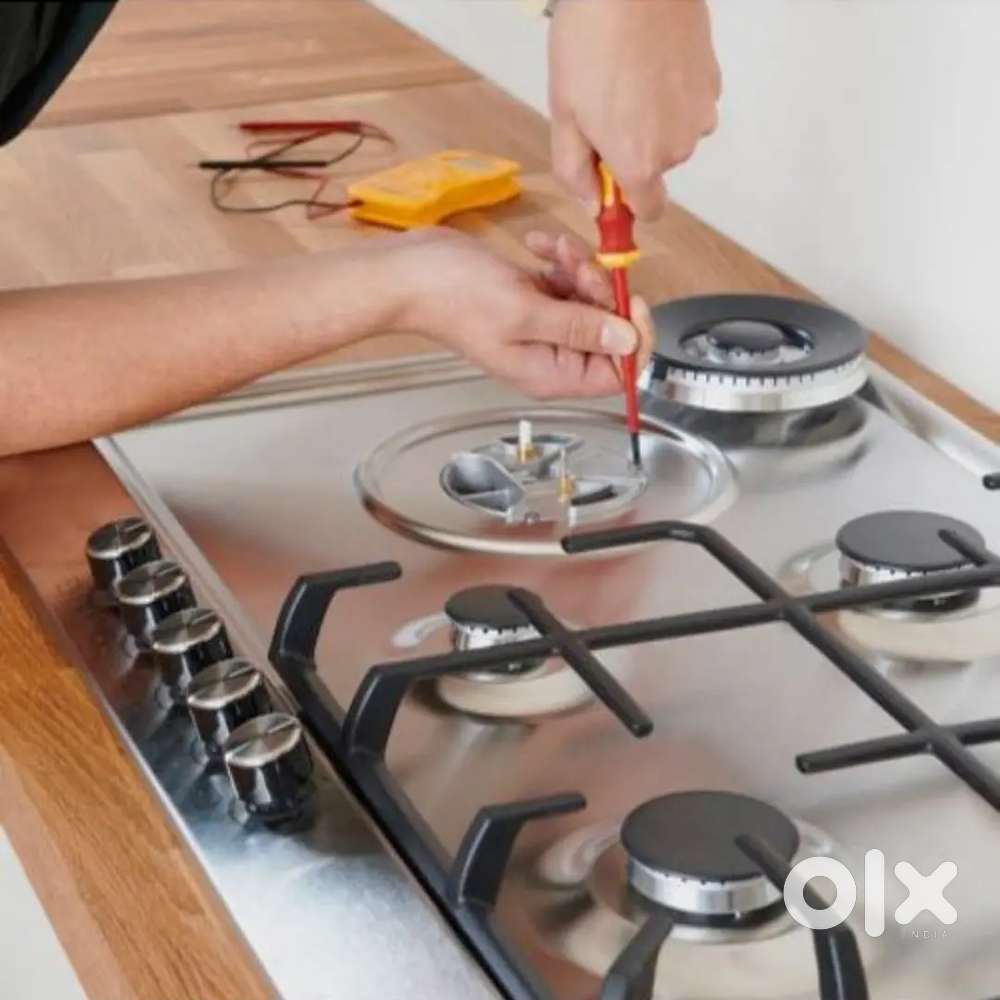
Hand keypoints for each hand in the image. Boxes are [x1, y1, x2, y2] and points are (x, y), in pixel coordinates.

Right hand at [396, 228, 653, 398]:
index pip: (619, 373)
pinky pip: (568, 281)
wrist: (412, 273)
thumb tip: (627, 342)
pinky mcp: (534, 300)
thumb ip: (580, 328)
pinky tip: (538, 246)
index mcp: (552, 373)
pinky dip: (561, 260)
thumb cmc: (454, 297)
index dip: (633, 338)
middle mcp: (552, 355)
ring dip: (580, 268)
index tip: (628, 300)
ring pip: (591, 300)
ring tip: (554, 251)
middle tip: (578, 268)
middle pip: (609, 330)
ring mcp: (543, 327)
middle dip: (601, 292)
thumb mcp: (524, 312)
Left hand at [549, 0, 720, 219]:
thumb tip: (593, 204)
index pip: (648, 211)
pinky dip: (672, 92)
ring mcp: (701, 114)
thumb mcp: (563, 115)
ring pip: (674, 134)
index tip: (609, 180)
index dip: (626, 200)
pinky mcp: (713, 81)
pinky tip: (652, 61)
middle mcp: (678, 148)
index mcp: (640, 164)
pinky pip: (689, 104)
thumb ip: (575, 171)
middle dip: (633, 149)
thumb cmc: (589, 44)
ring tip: (629, 76)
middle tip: (605, 106)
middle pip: (656, 168)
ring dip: (654, 119)